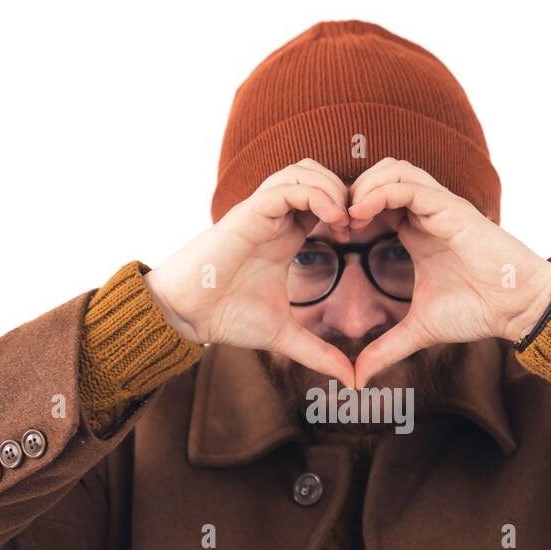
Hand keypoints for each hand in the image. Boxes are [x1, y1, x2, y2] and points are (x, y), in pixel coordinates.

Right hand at [142, 158, 356, 386]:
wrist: (186, 316)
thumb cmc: (226, 317)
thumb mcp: (284, 335)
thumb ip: (319, 352)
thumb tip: (352, 379)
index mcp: (285, 235)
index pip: (325, 200)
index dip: (350, 209)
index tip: (364, 235)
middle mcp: (275, 217)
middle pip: (318, 174)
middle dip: (347, 190)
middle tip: (361, 223)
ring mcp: (261, 211)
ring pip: (304, 170)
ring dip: (332, 187)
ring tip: (347, 219)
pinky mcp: (248, 213)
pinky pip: (287, 186)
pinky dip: (315, 193)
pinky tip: (332, 218)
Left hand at [347, 158, 550, 386]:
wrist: (516, 310)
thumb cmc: (478, 312)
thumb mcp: (419, 331)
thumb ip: (386, 349)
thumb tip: (359, 378)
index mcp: (417, 232)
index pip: (376, 202)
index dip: (349, 211)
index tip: (331, 235)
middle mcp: (427, 213)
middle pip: (381, 175)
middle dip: (352, 192)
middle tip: (334, 222)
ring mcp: (440, 207)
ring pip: (394, 170)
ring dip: (364, 186)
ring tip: (348, 215)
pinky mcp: (452, 208)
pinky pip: (409, 184)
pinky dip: (380, 191)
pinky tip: (361, 212)